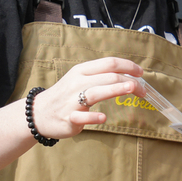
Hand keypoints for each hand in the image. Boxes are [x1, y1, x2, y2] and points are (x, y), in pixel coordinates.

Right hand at [30, 56, 144, 139]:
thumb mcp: (80, 79)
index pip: (108, 63)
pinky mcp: (68, 118)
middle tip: (143, 90)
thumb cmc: (66, 96)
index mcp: (82, 71)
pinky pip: (81, 116)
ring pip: (95, 92)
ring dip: (114, 89)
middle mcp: (77, 83)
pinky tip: (104, 117)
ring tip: (130, 88)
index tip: (141, 72)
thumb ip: (101, 77)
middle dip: (128, 81)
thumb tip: (129, 76)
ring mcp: (72, 101)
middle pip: (106, 77)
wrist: (38, 113)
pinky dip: (92, 116)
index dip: (127, 66)